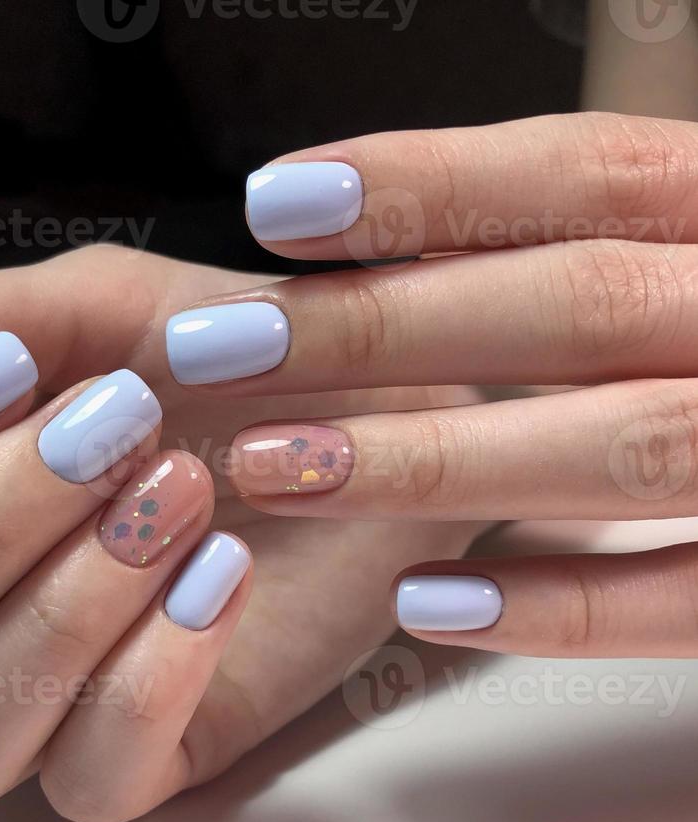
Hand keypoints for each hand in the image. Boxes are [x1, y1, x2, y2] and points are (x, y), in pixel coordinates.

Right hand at [0, 245, 480, 821]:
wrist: (375, 421)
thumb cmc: (223, 361)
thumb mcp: (85, 310)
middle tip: (106, 427)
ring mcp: (42, 704)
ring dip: (56, 610)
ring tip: (177, 493)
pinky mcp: (148, 754)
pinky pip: (89, 779)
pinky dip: (148, 675)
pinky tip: (218, 574)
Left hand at [172, 111, 697, 658]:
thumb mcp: (695, 258)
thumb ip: (593, 247)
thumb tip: (390, 237)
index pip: (583, 174)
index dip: (425, 183)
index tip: (277, 203)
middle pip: (567, 302)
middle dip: (378, 328)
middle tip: (214, 349)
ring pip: (613, 444)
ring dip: (428, 459)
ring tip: (273, 467)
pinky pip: (691, 605)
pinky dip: (557, 604)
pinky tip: (422, 601)